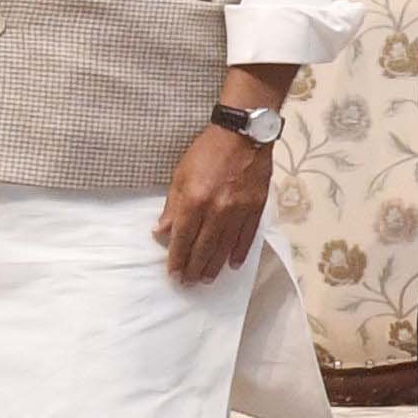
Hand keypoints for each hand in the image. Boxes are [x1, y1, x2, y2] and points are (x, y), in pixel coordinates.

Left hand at [158, 118, 272, 281]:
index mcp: (195, 199)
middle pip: (204, 247)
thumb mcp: (181, 174)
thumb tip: (162, 231)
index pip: (183, 237)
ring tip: (207, 279)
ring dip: (214, 266)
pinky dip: (239, 252)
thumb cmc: (207, 151)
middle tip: (189, 282)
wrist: (243, 135)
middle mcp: (217, 209)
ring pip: (225, 247)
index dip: (177, 258)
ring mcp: (239, 210)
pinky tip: (232, 264)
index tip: (173, 273)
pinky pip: (246, 236)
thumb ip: (173, 206)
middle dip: (194, 268)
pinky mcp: (255, 208)